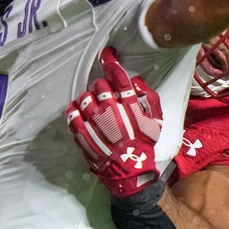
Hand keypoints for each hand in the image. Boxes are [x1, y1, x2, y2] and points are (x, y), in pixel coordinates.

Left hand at [66, 47, 163, 196]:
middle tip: (104, 92)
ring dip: (89, 97)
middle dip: (101, 85)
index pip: (119, 78)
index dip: (111, 62)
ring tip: (93, 104)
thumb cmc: (144, 145)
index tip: (107, 55)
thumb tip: (136, 82)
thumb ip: (150, 99)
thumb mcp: (156, 122)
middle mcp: (112, 113)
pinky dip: (73, 109)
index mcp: (131, 108)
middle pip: (99, 86)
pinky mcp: (82, 135)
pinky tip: (78, 110)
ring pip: (85, 97)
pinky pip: (72, 114)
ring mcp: (95, 124)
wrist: (129, 172)